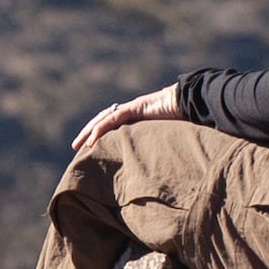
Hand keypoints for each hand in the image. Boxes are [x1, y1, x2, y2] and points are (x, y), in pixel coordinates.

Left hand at [68, 86, 182, 157]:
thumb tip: (160, 166)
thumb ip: (159, 146)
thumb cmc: (185, 120)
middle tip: (76, 147)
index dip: (100, 135)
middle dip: (88, 133)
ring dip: (89, 132)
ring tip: (78, 145)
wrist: (193, 103)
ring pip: (103, 119)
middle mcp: (131, 111)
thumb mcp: (167, 137)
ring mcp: (132, 108)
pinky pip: (113, 119)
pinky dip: (100, 130)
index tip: (90, 148)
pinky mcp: (135, 108)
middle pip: (103, 121)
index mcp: (137, 118)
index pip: (112, 125)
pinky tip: (91, 141)